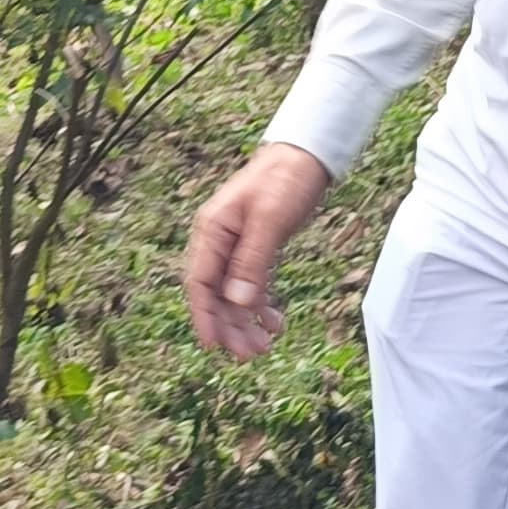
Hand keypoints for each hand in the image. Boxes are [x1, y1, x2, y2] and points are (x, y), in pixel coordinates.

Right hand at [183, 142, 333, 358]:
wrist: (307, 154)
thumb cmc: (285, 179)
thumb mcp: (269, 219)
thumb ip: (251, 261)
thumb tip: (236, 302)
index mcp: (213, 231)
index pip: (199, 282)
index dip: (204, 316)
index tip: (213, 346)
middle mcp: (220, 240)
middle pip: (216, 293)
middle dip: (230, 326)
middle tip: (250, 354)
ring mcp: (238, 245)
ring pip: (235, 293)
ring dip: (246, 320)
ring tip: (265, 345)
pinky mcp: (257, 247)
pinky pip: (252, 284)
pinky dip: (261, 304)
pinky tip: (275, 323)